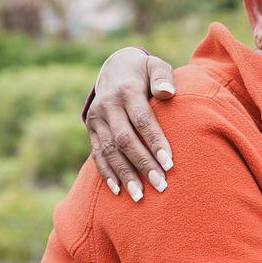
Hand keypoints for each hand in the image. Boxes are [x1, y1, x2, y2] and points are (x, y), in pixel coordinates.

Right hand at [86, 48, 176, 200]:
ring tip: (140, 197)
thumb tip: (168, 92)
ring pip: (109, 151)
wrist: (114, 68)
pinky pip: (97, 154)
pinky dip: (107, 173)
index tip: (169, 164)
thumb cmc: (145, 72)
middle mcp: (108, 105)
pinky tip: (119, 190)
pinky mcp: (91, 129)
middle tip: (161, 185)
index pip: (142, 120)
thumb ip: (163, 77)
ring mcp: (97, 118)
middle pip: (125, 140)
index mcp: (126, 90)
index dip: (155, 142)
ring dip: (125, 175)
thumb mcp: (155, 65)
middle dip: (143, 164)